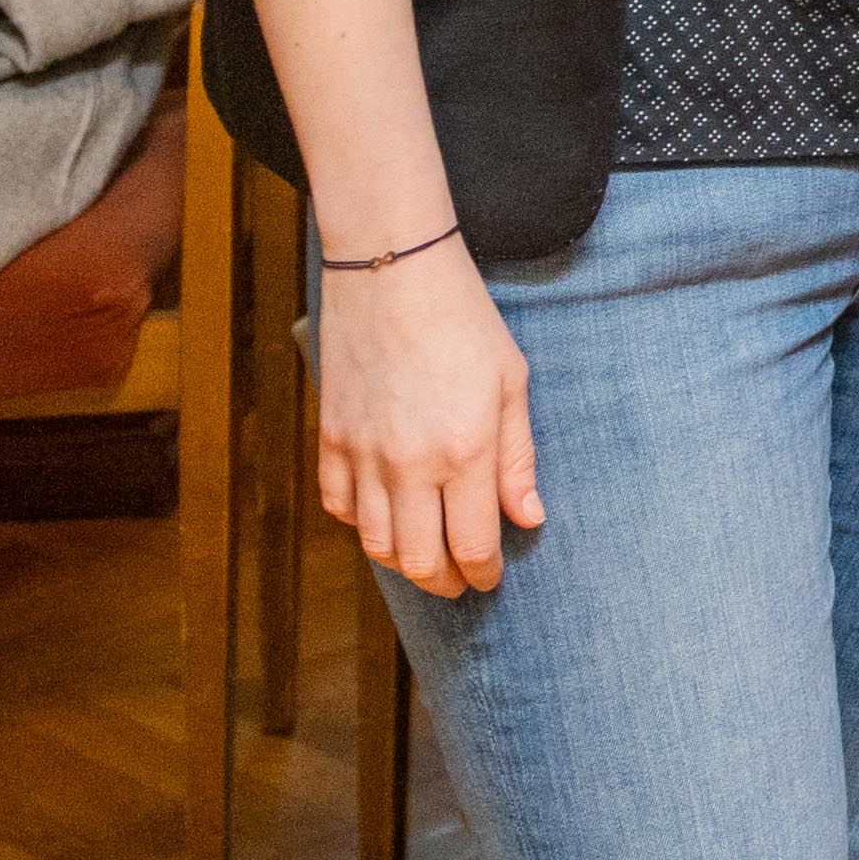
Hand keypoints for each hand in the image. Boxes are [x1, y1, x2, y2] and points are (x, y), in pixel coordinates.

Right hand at [316, 236, 542, 597]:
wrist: (393, 278)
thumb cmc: (465, 324)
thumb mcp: (512, 385)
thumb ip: (518, 459)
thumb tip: (528, 518)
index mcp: (465, 451)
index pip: (471, 544)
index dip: (483, 572)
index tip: (491, 579)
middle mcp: (409, 464)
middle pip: (418, 559)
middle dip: (443, 581)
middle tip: (459, 581)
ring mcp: (362, 456)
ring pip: (375, 544)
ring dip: (402, 563)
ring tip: (426, 560)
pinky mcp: (329, 441)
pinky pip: (339, 507)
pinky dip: (361, 525)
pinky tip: (385, 520)